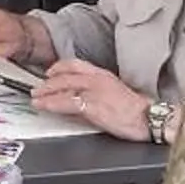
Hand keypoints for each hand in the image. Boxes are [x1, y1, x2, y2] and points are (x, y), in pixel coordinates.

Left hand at [30, 57, 152, 141]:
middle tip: (37, 89)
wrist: (148, 118)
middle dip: (47, 82)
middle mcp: (96, 79)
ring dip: (45, 93)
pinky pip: (66, 102)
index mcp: (102, 75)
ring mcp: (93, 91)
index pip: (75, 64)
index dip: (59, 67)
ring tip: (36, 98)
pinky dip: (52, 104)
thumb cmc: (135, 110)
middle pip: (64, 75)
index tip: (49, 73)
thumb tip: (76, 101)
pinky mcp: (92, 105)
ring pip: (62, 87)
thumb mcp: (113, 94)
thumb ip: (93, 94)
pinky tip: (44, 106)